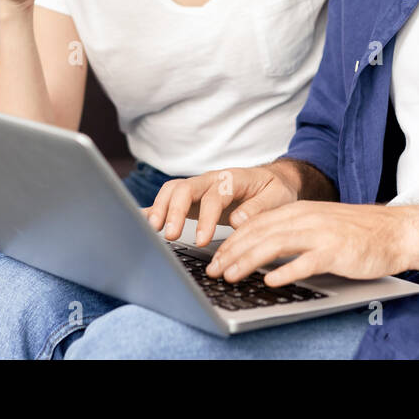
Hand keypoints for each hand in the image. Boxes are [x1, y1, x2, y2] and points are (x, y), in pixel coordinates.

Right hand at [143, 164, 300, 246]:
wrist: (273, 180)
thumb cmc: (276, 189)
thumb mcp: (278, 197)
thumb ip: (258, 208)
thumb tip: (238, 220)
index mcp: (233, 178)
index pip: (215, 195)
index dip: (206, 217)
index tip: (201, 240)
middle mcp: (211, 180)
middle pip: (185, 188)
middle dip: (175, 212)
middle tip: (171, 236)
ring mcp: (199, 188)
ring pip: (172, 191)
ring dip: (160, 209)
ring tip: (153, 231)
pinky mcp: (191, 199)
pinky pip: (168, 199)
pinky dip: (153, 208)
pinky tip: (139, 221)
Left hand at [205, 201, 410, 285]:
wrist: (395, 231)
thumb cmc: (356, 232)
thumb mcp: (318, 224)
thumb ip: (292, 233)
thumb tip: (260, 252)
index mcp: (299, 210)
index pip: (256, 224)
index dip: (232, 242)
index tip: (216, 258)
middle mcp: (306, 218)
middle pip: (259, 233)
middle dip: (232, 253)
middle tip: (214, 271)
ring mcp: (321, 233)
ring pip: (275, 244)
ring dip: (249, 261)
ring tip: (232, 275)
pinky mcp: (336, 250)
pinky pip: (306, 261)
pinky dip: (286, 271)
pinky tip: (271, 281)